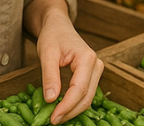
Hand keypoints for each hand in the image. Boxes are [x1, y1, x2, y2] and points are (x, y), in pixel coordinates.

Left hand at [25, 0, 103, 124]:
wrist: (58, 26)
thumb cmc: (52, 36)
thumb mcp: (47, 53)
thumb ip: (49, 75)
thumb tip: (50, 99)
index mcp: (87, 58)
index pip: (79, 89)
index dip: (67, 106)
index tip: (53, 118)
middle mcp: (96, 65)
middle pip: (86, 97)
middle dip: (70, 112)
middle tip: (52, 121)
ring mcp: (96, 71)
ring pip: (87, 98)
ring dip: (72, 110)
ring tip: (55, 116)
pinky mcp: (92, 75)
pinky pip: (85, 94)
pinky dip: (74, 104)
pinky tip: (62, 108)